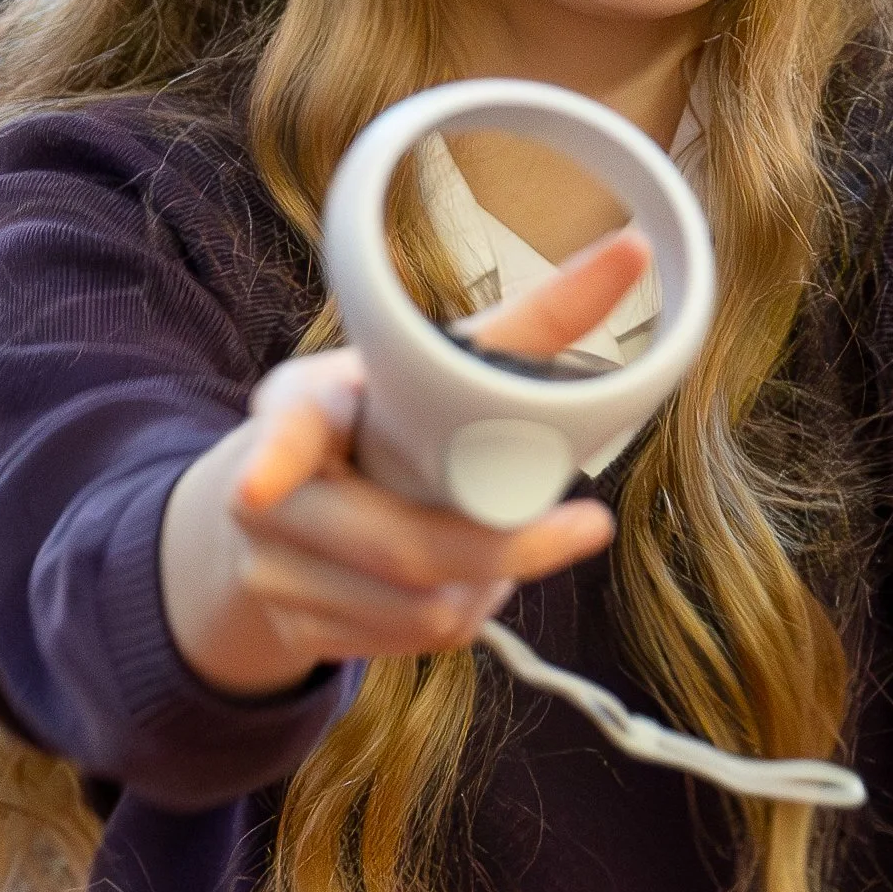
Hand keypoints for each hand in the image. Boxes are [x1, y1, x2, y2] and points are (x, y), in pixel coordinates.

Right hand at [160, 229, 652, 698]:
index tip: (259, 490)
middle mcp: (271, 495)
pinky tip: (468, 579)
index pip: (288, 429)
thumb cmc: (382, 419)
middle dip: (509, 548)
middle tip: (588, 525)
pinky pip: (412, 642)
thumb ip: (531, 321)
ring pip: (421, 605)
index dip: (278, 457)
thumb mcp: (430, 365)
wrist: (284, 510)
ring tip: (510, 539)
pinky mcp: (300, 630)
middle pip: (401, 546)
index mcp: (303, 405)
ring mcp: (276, 572)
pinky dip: (462, 613)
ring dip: (492, 584)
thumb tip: (633, 249)